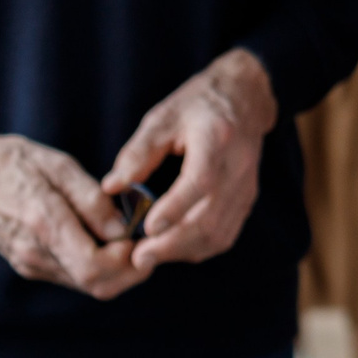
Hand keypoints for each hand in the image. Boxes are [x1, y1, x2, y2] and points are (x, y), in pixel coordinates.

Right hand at [0, 123, 151, 301]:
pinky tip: (100, 241)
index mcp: (45, 225)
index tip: (143, 237)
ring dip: (114, 270)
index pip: (98, 268)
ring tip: (125, 239)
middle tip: (144, 244)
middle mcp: (36, 254)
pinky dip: (94, 266)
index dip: (130, 261)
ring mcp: (30, 264)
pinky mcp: (29, 265)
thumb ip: (92, 201)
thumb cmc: (10, 163)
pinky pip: (71, 276)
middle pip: (98, 286)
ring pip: (87, 285)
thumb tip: (123, 231)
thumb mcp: (57, 166)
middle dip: (130, 271)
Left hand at [101, 49, 277, 269]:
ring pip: (217, 235)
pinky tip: (170, 249)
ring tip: (149, 256)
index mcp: (217, 139)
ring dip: (181, 251)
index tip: (147, 229)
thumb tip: (111, 187)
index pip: (200, 182)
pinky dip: (195, 249)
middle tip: (138, 258)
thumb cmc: (198, 106)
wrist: (244, 99)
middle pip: (209, 219)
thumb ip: (137, 153)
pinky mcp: (245, 203)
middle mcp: (238, 168)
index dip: (174, 209)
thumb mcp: (162, 118)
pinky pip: (223, 236)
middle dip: (171, 244)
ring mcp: (245, 189)